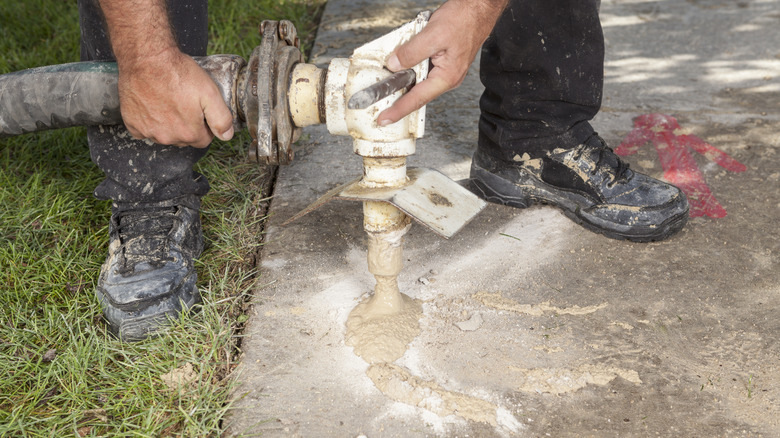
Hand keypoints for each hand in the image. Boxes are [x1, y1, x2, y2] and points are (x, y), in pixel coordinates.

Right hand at [118, 48, 234, 147]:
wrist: (147, 58)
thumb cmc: (178, 73)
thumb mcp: (210, 93)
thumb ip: (222, 118)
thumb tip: (226, 136)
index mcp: (189, 133)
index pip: (203, 140)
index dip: (204, 126)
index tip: (200, 111)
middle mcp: (167, 137)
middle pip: (183, 139)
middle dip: (187, 126)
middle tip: (184, 103)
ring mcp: (148, 131)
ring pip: (164, 135)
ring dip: (168, 124)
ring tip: (168, 101)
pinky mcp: (132, 123)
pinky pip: (143, 131)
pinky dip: (148, 122)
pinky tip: (152, 106)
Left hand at [377, 0, 507, 125]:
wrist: (478, 8)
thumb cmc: (465, 20)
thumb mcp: (433, 34)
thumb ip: (412, 52)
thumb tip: (394, 64)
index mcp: (447, 77)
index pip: (417, 99)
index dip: (398, 110)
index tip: (384, 119)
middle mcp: (446, 78)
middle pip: (417, 92)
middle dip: (398, 96)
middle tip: (379, 103)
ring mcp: (445, 71)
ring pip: (418, 79)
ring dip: (404, 75)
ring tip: (392, 72)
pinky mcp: (442, 62)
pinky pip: (422, 68)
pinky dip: (411, 65)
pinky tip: (405, 57)